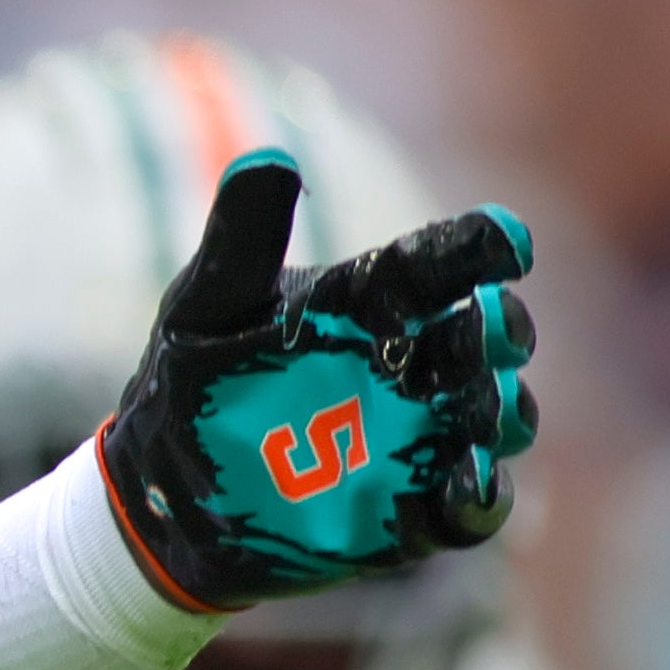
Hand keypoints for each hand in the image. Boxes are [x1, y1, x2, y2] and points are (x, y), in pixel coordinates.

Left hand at [97, 149, 536, 611]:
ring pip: (494, 418)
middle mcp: (413, 364)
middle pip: (483, 339)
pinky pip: (470, 505)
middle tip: (494, 327)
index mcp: (371, 303)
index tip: (507, 241)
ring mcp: (424, 437)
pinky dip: (480, 495)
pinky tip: (469, 482)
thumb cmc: (191, 380)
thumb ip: (240, 241)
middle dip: (499, 332)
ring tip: (487, 411)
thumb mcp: (204, 308)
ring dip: (500, 411)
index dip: (479, 247)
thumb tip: (269, 159)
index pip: (438, 263)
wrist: (162, 493)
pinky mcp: (418, 511)